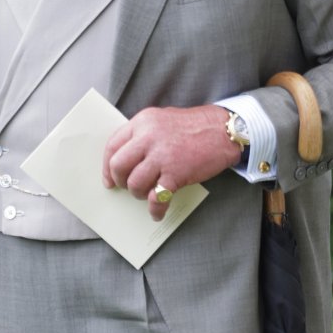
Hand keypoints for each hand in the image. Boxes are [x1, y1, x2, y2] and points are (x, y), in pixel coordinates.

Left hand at [102, 105, 237, 220]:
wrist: (225, 131)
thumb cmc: (195, 126)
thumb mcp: (162, 119)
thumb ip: (143, 135)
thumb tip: (127, 159)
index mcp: (143, 122)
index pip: (112, 145)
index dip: (107, 166)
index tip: (109, 179)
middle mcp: (148, 137)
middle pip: (118, 165)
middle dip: (119, 181)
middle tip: (126, 187)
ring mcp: (162, 156)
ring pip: (135, 183)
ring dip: (138, 194)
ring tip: (147, 194)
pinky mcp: (176, 173)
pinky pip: (157, 198)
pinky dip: (156, 209)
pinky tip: (157, 212)